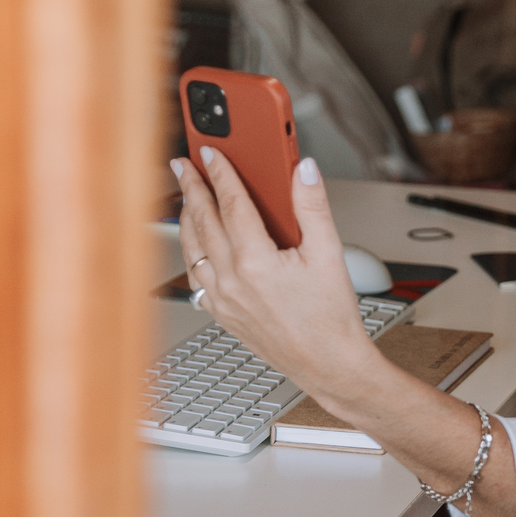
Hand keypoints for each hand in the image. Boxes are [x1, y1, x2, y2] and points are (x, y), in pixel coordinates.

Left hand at [171, 148, 375, 402]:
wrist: (328, 364)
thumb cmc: (331, 318)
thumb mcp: (329, 254)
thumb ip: (312, 206)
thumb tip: (303, 170)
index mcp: (256, 262)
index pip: (231, 203)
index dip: (220, 172)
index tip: (210, 152)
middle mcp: (232, 281)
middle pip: (204, 221)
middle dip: (192, 188)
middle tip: (183, 165)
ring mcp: (222, 299)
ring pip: (192, 249)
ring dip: (187, 218)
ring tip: (187, 198)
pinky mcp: (222, 314)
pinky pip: (196, 276)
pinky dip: (192, 253)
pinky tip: (197, 244)